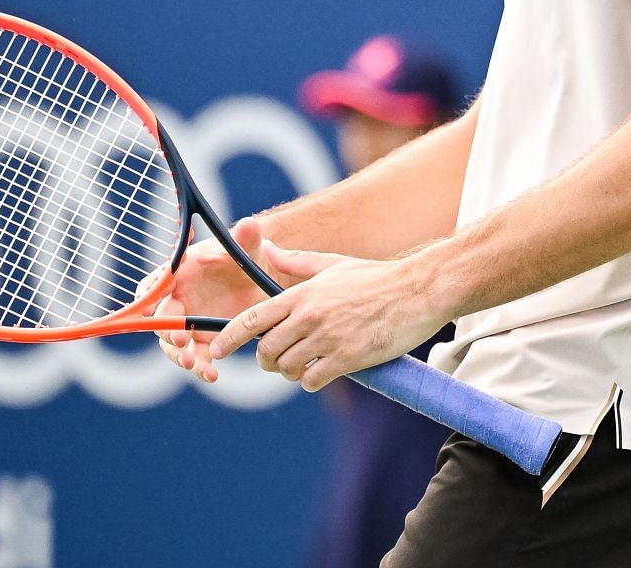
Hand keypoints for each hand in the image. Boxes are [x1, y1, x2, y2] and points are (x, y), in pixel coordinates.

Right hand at [152, 216, 272, 383]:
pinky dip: (202, 368)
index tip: (149, 305)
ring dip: (179, 356)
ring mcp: (190, 323)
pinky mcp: (205, 341)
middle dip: (167, 330)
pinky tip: (212, 374)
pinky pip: (198, 358)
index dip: (148, 295)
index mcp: (180, 274)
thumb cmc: (248, 256)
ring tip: (194, 364)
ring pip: (173, 345)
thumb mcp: (249, 246)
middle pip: (160, 319)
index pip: (153, 284)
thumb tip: (250, 224)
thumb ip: (246, 238)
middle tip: (181, 339)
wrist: (264, 278)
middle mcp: (179, 299)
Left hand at [208, 241, 449, 391]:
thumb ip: (296, 262)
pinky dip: (310, 382)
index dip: (228, 337)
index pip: (253, 318)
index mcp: (302, 293)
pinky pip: (312, 380)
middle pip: (266, 350)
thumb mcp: (333, 265)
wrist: (416, 291)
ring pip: (287, 368)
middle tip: (276, 362)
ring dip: (289, 373)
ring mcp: (327, 338)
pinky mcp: (347, 358)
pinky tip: (321, 374)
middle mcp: (309, 315)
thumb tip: (266, 248)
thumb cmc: (376, 278)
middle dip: (265, 361)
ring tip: (302, 367)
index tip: (215, 350)